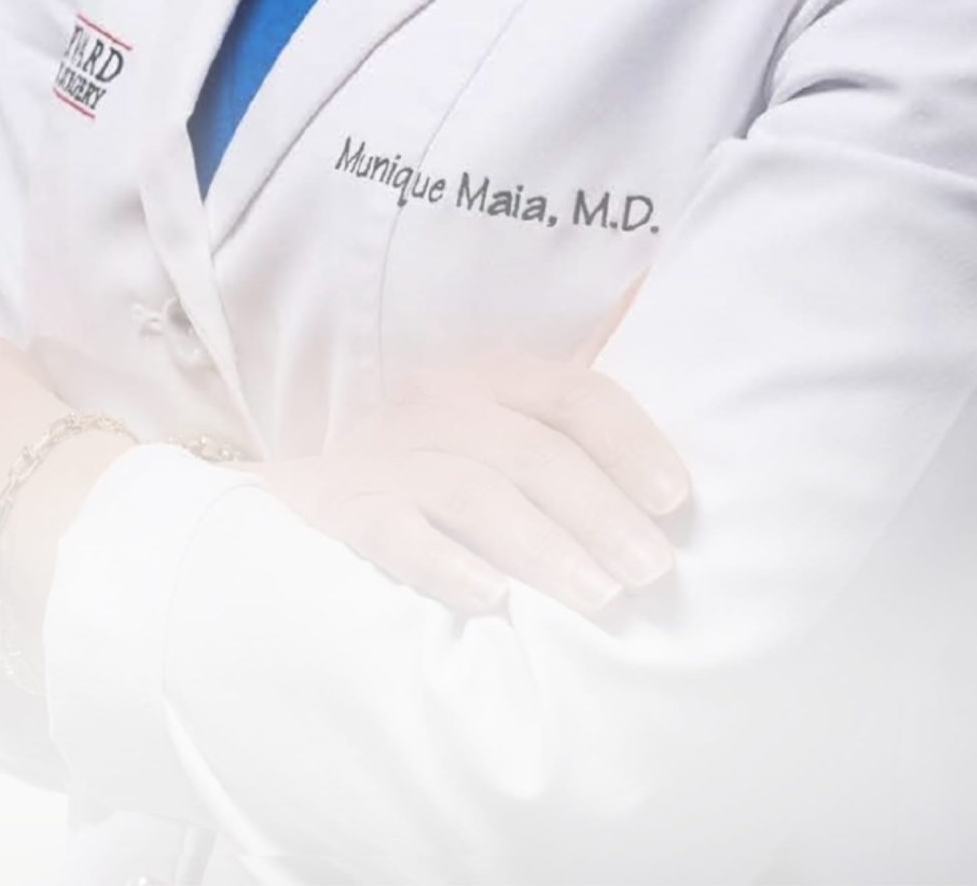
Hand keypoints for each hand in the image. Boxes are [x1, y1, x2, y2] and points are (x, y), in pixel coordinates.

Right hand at [251, 298, 689, 618]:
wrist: (301, 478)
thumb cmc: (430, 463)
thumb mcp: (494, 429)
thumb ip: (565, 433)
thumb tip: (661, 433)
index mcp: (490, 378)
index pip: (573, 396)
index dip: (630, 442)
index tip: (675, 500)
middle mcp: (441, 404)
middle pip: (532, 451)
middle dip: (600, 512)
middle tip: (651, 572)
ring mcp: (388, 453)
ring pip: (474, 491)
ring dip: (542, 544)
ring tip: (598, 596)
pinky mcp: (343, 507)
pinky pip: (394, 531)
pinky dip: (444, 561)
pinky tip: (491, 597)